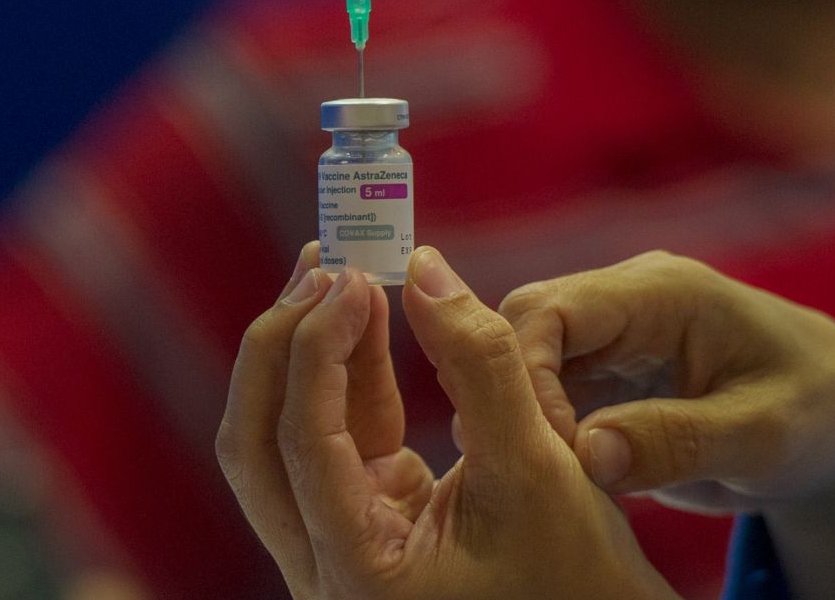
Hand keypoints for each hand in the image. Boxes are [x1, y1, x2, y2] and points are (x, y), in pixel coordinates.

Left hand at [217, 244, 676, 599]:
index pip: (304, 444)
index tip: (352, 278)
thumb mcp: (538, 466)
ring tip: (337, 273)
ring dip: (306, 351)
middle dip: (282, 345)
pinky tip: (362, 315)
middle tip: (323, 266)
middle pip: (258, 444)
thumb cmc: (576, 576)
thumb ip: (481, 364)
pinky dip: (345, 374)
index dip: (318, 349)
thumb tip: (423, 269)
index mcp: (357, 573)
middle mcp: (325, 566)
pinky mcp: (359, 517)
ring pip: (283, 437)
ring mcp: (335, 542)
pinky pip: (331, 436)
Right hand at [496, 250, 834, 513]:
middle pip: (522, 327)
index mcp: (662, 291)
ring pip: (524, 358)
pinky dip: (543, 427)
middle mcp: (622, 299)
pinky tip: (563, 468)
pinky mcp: (602, 367)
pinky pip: (546, 388)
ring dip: (525, 414)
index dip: (529, 376)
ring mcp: (609, 331)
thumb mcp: (763, 436)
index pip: (551, 311)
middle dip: (515, 395)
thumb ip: (677, 442)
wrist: (832, 412)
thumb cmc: (813, 411)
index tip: (555, 447)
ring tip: (550, 471)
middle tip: (535, 464)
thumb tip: (586, 454)